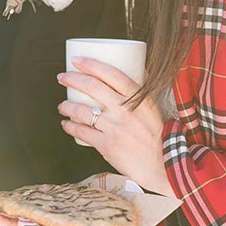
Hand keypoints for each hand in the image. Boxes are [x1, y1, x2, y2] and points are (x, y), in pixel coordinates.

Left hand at [57, 57, 175, 196]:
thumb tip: (135, 69)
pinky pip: (82, 132)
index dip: (90, 64)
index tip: (77, 61)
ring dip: (67, 105)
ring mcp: (114, 128)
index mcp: (138, 98)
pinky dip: (70, 126)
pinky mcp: (107, 145)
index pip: (111, 73)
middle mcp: (125, 110)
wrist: (162, 165)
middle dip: (72, 79)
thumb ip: (140, 92)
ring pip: (82, 110)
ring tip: (63, 105)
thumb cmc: (158, 136)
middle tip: (62, 77)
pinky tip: (66, 124)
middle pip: (92, 87)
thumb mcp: (153, 108)